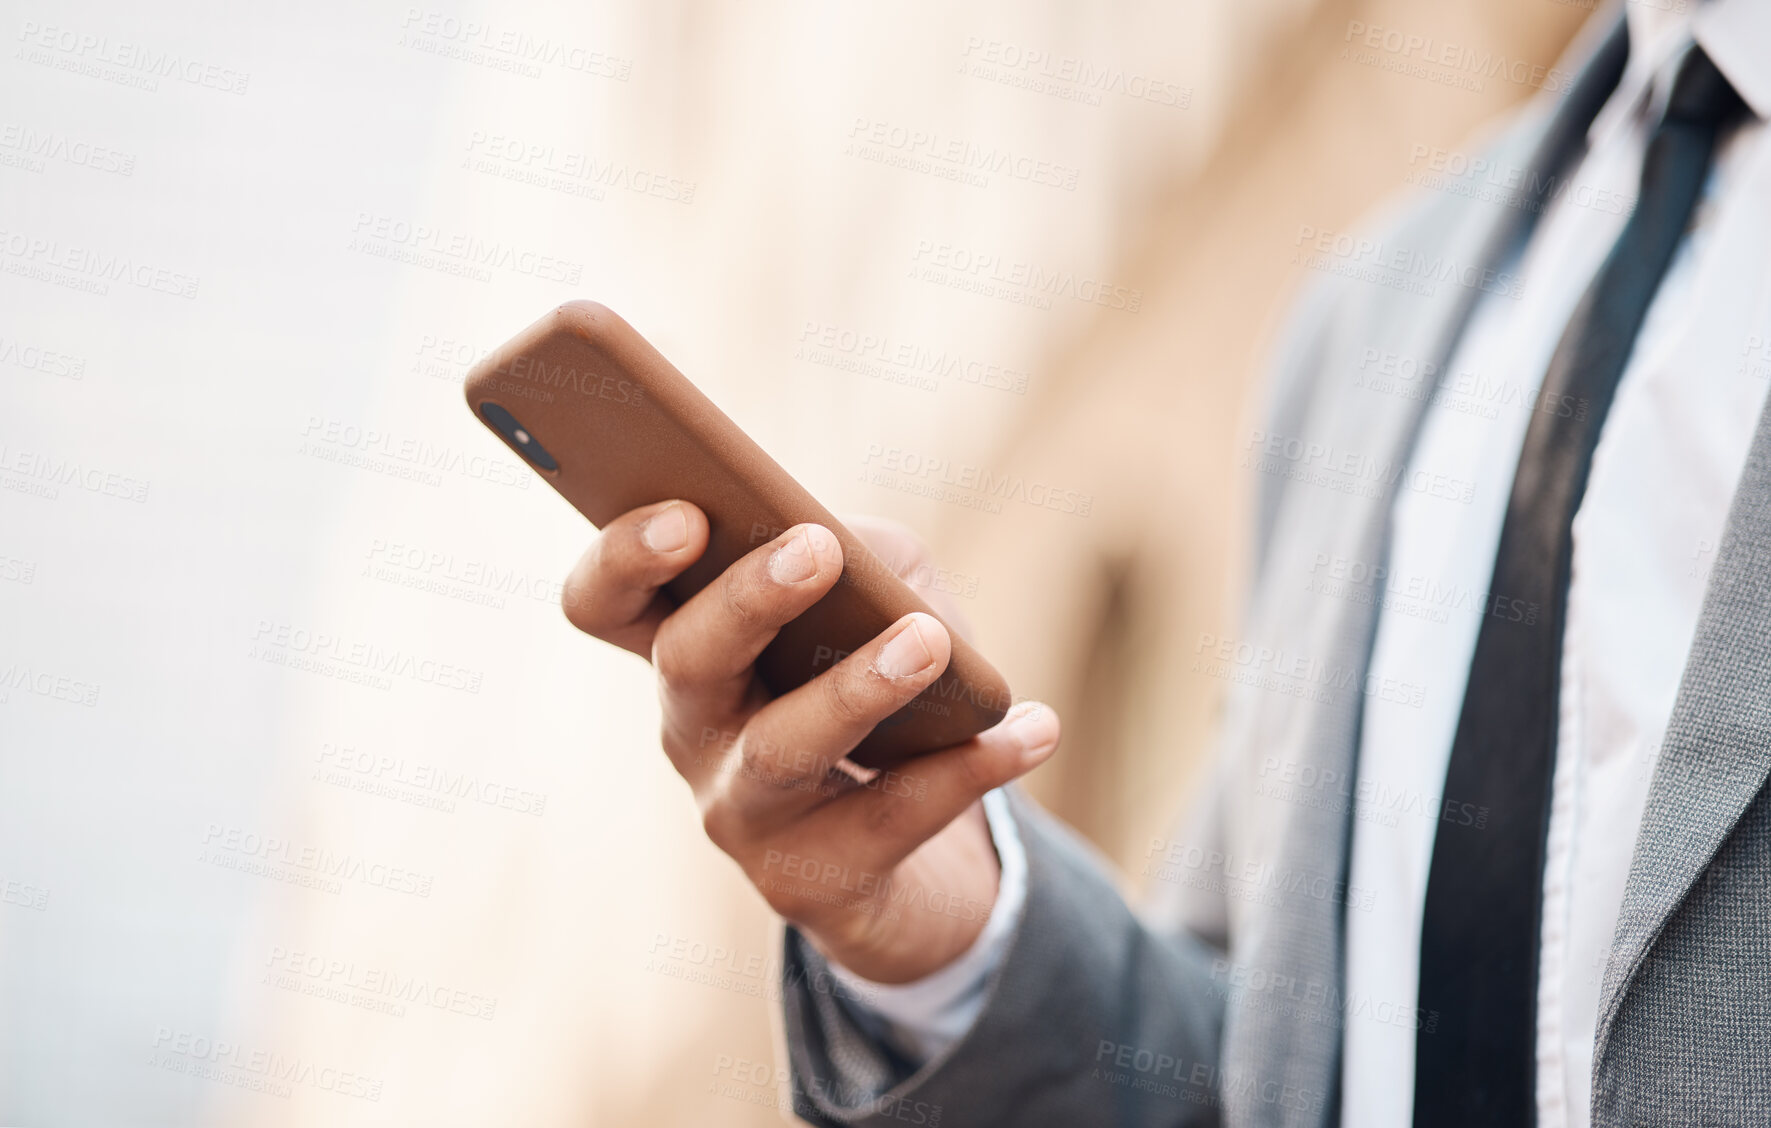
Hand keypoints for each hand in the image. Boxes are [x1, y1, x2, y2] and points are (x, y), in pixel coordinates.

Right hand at [560, 500, 1059, 982]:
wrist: (923, 850)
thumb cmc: (884, 689)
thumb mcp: (876, 600)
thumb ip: (864, 555)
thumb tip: (859, 558)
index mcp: (689, 648)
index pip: (606, 601)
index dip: (624, 556)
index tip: (687, 511)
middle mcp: (694, 732)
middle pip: (685, 661)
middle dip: (746, 600)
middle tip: (817, 547)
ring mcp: (742, 815)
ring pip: (778, 750)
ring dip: (855, 688)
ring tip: (927, 642)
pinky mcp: (811, 883)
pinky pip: (889, 820)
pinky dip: (969, 768)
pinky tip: (1033, 728)